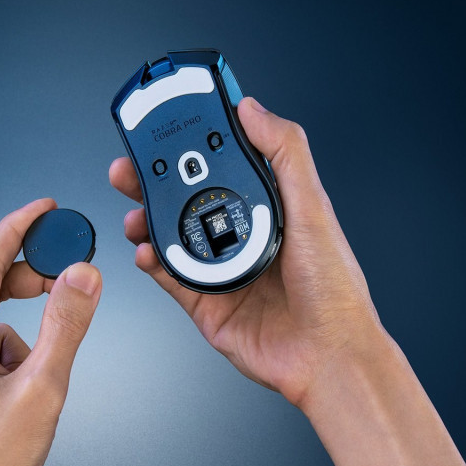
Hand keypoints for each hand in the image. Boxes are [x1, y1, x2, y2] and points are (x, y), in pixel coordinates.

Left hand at [0, 199, 101, 465]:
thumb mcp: (41, 388)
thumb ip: (66, 325)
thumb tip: (82, 276)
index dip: (18, 227)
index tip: (43, 208)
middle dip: (32, 281)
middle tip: (69, 276)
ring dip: (26, 333)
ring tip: (41, 372)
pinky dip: (14, 356)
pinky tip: (24, 390)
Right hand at [110, 97, 376, 403]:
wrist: (327, 357)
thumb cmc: (334, 289)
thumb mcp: (313, 208)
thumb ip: (285, 153)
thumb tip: (253, 109)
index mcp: (268, 207)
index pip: (222, 166)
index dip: (194, 146)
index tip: (168, 128)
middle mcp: (241, 235)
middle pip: (187, 199)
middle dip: (154, 181)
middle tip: (131, 167)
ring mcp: (220, 269)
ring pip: (171, 236)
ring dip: (146, 220)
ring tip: (135, 212)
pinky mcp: (205, 302)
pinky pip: (169, 277)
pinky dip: (152, 262)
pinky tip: (146, 252)